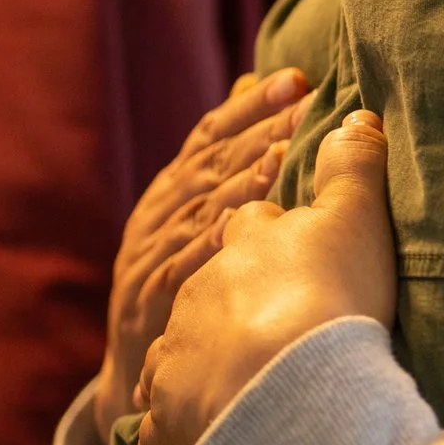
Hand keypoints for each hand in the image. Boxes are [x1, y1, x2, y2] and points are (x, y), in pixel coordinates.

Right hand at [98, 68, 311, 437]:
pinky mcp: (150, 298)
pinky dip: (211, 245)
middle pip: (212, 163)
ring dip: (243, 181)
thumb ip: (220, 154)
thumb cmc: (175, 278)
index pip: (211, 133)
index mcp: (170, 190)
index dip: (252, 105)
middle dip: (262, 131)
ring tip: (284, 155)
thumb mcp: (190, 214)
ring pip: (199, 209)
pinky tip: (243, 228)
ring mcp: (150, 254)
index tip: (297, 79)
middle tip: (309, 106)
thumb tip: (250, 80)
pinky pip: (182, 267)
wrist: (134, 366)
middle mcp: (158, 214)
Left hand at [129, 110, 396, 444]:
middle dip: (225, 306)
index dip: (266, 228)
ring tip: (207, 397)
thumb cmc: (332, 297)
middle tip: (251, 328)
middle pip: (207, 290)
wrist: (289, 381)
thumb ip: (356, 167)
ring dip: (190, 373)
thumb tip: (356, 114)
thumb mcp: (357, 218)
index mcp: (245, 244)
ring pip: (177, 357)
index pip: (249, 222)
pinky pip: (159, 435)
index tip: (283, 243)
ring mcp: (181, 354)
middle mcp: (201, 293)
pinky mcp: (172, 414)